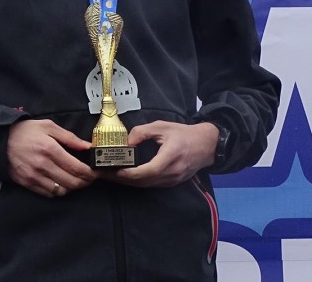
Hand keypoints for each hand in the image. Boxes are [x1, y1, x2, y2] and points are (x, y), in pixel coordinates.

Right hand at [7, 119, 96, 197]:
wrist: (0, 141)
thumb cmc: (25, 131)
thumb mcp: (48, 126)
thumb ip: (69, 137)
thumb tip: (87, 147)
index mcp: (49, 149)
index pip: (76, 168)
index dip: (90, 173)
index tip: (96, 173)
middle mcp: (42, 165)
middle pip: (72, 182)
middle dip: (85, 182)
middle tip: (89, 178)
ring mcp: (34, 177)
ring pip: (62, 191)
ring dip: (72, 188)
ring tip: (76, 180)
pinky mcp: (28, 184)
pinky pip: (49, 194)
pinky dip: (59, 191)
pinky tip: (61, 183)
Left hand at [101, 121, 216, 187]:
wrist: (206, 145)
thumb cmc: (184, 134)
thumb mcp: (162, 126)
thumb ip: (142, 132)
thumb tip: (126, 142)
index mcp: (170, 156)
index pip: (148, 171)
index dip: (131, 174)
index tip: (116, 171)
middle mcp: (172, 172)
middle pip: (144, 181)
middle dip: (123, 179)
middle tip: (105, 174)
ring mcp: (173, 180)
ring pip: (147, 185)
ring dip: (128, 182)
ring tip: (111, 176)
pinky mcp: (172, 182)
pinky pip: (152, 185)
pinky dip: (138, 182)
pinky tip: (126, 177)